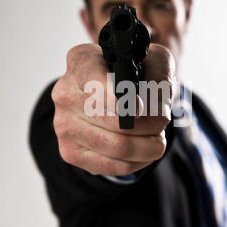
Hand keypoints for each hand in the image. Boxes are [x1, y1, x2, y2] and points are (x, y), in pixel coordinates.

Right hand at [51, 43, 175, 175]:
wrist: (116, 93)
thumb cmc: (134, 74)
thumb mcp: (155, 62)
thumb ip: (161, 80)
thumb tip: (157, 112)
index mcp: (81, 61)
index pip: (93, 79)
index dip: (119, 98)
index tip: (140, 108)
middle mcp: (65, 92)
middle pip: (115, 121)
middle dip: (149, 125)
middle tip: (162, 122)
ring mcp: (64, 124)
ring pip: (116, 147)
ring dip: (147, 146)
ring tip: (156, 137)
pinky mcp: (70, 151)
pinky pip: (111, 166)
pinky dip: (137, 161)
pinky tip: (144, 150)